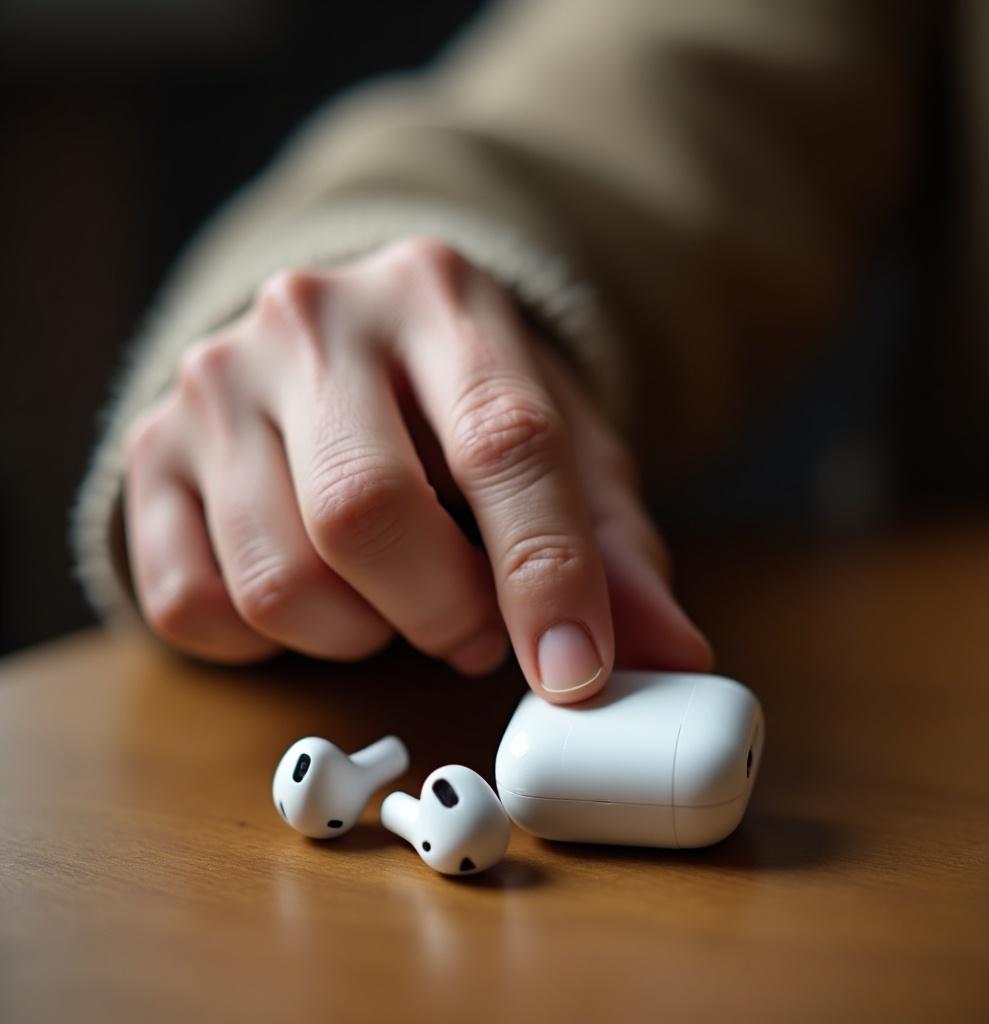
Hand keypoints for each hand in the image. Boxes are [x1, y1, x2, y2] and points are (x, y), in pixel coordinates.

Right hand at [123, 239, 710, 701]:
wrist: (342, 351)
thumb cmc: (464, 409)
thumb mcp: (559, 453)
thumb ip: (614, 550)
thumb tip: (671, 658)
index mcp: (439, 297)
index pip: (502, 441)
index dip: (545, 572)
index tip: (577, 673)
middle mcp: (311, 319)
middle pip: (366, 512)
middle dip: (438, 610)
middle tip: (473, 633)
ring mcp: (213, 383)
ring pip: (278, 577)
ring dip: (358, 633)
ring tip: (393, 601)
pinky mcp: (148, 455)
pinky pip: (195, 606)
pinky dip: (269, 641)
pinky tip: (315, 595)